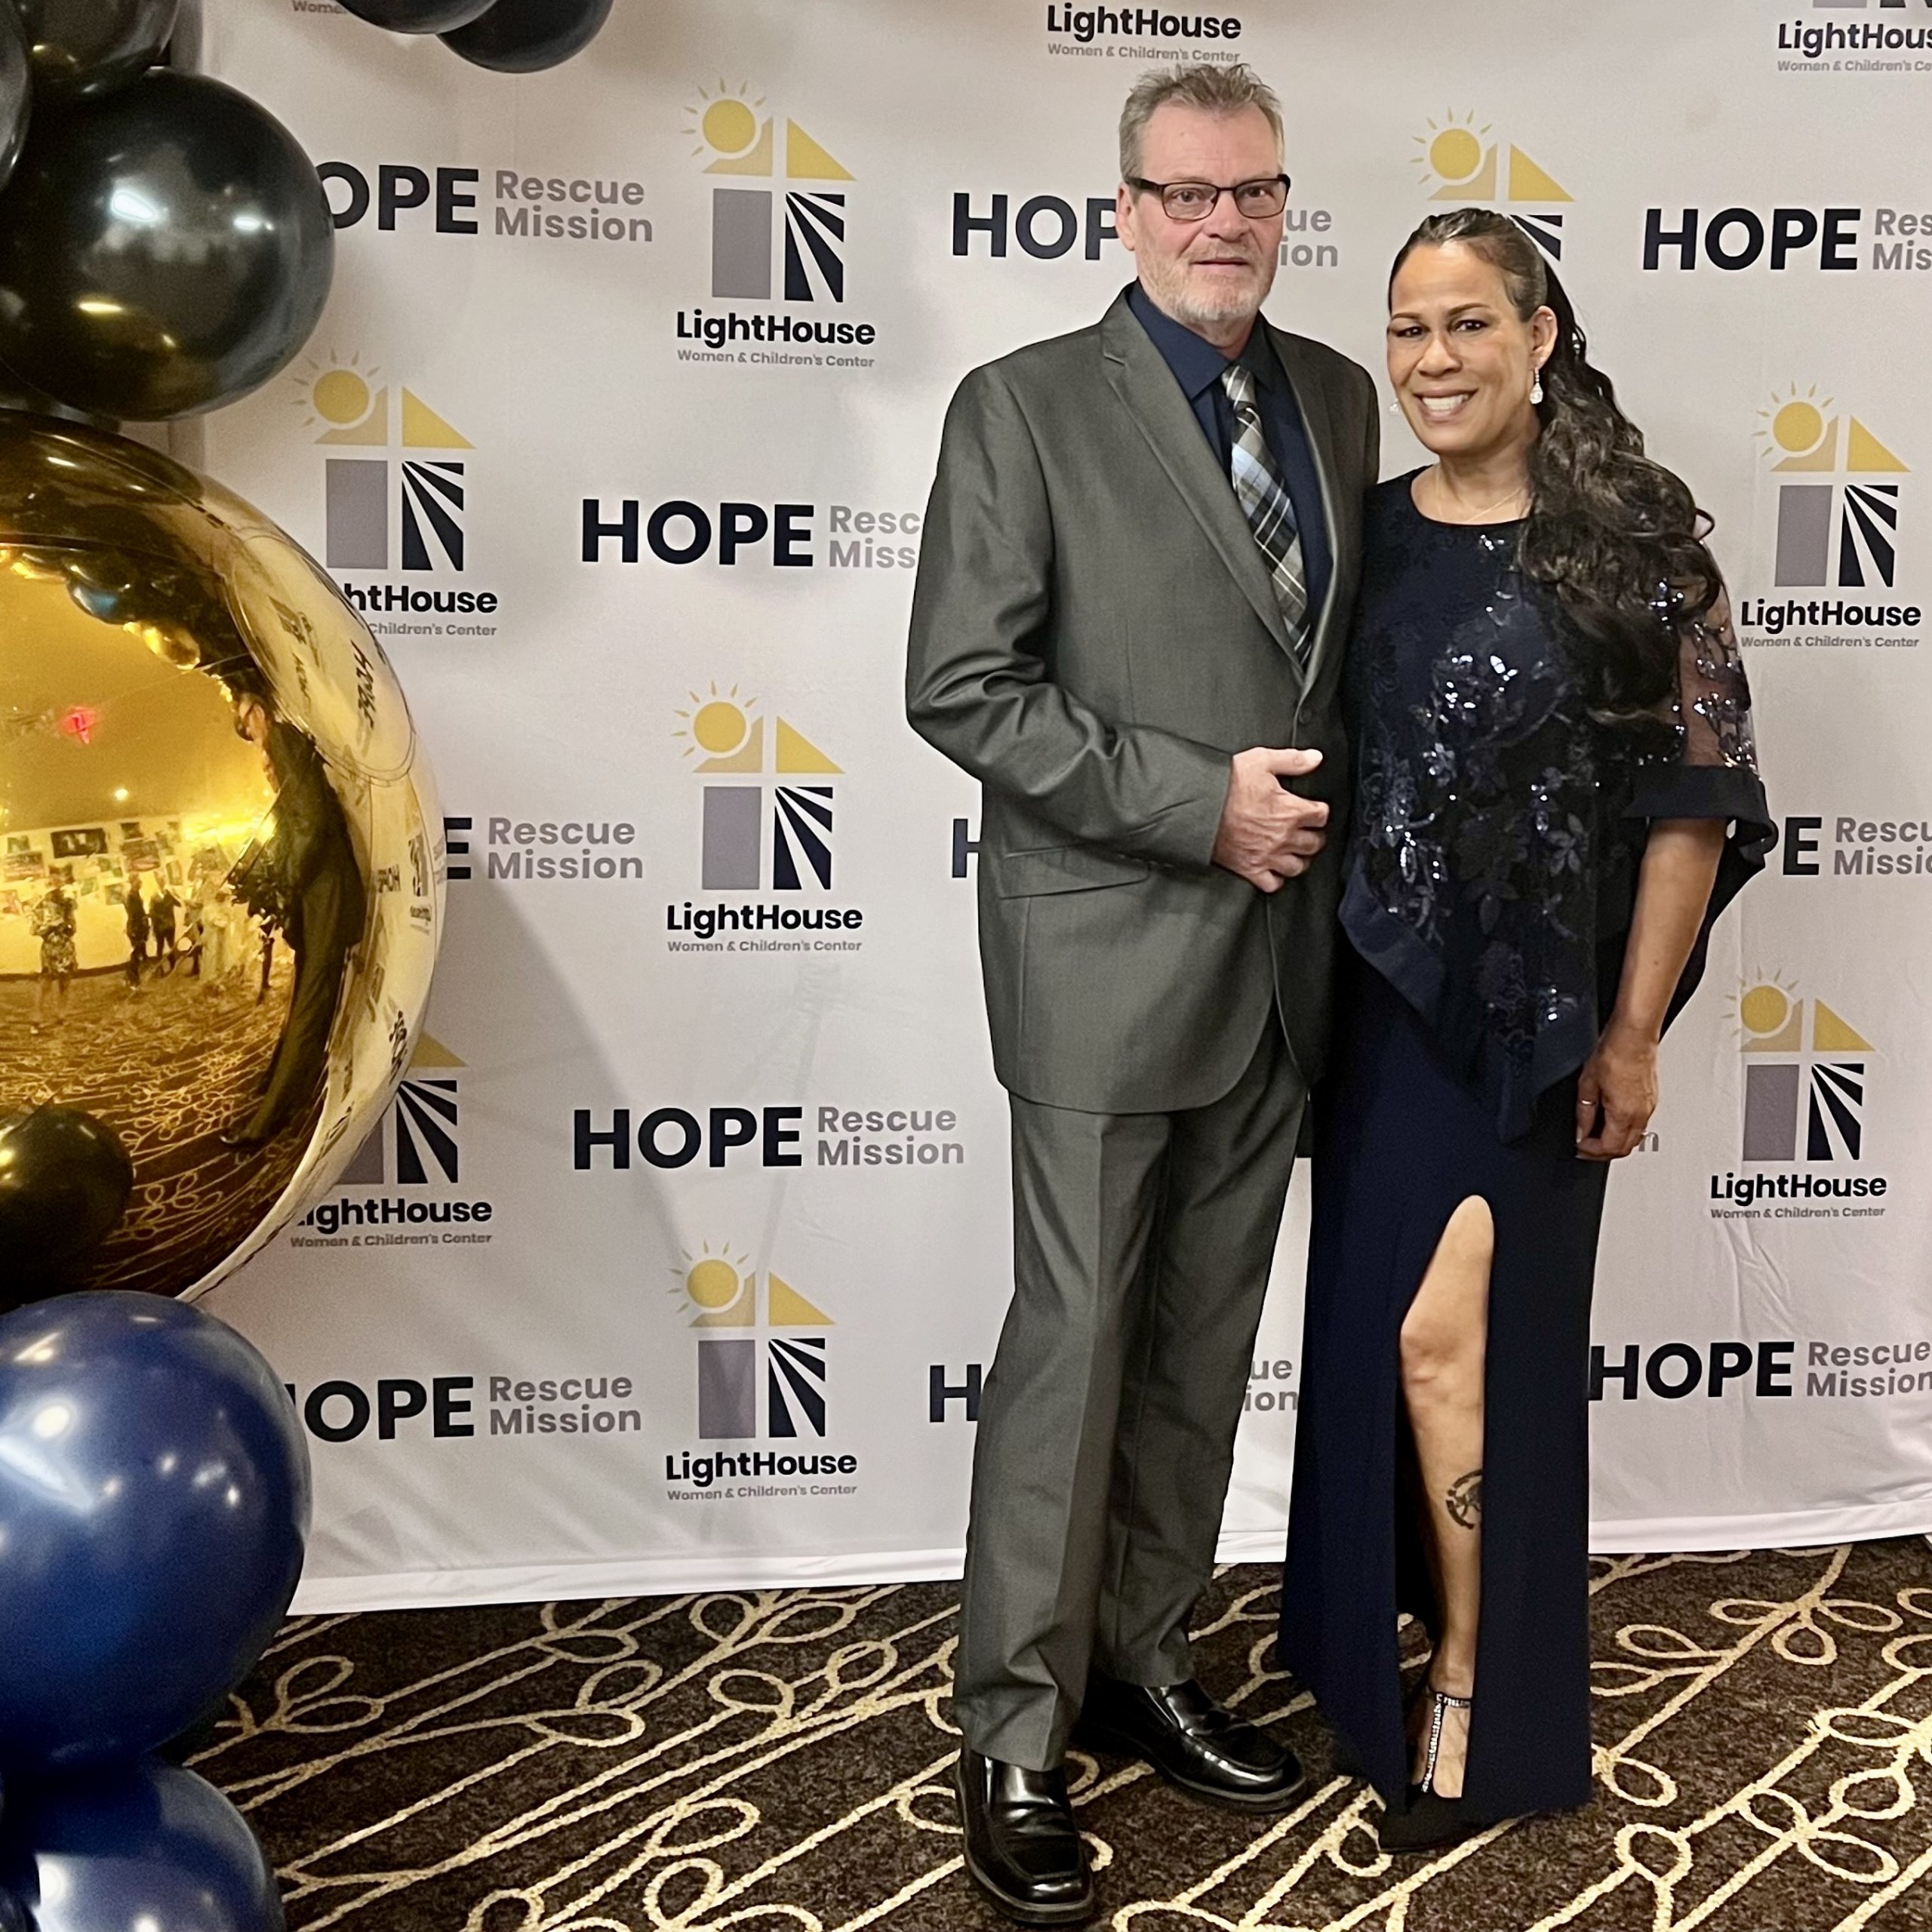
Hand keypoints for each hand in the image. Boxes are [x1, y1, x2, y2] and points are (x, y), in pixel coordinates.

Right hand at [1211, 747, 1328, 893]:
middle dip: (1314, 836)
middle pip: (1314, 843)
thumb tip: (1316, 757)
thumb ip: (1293, 761)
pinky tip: (1275, 869)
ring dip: (1300, 858)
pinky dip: (1277, 879)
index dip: (1319, 810)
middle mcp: (1283, 837)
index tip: (1314, 809)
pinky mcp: (1250, 869)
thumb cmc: (1226, 785)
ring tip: (1295, 851)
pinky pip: (1273, 884)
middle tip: (1309, 831)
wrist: (1196, 807)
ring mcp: (1267, 856)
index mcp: (1291, 811)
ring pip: (1298, 866)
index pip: (1321, 815)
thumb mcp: (1261, 761)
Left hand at [1576, 1021, 1659, 1160]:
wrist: (1635, 1036)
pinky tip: (1612, 1121)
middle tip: (1586, 1147)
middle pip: (1624, 1149)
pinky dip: (1625, 1130)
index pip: (1609, 1148)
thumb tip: (1581, 1131)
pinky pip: (1640, 1124)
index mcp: (1625, 1114)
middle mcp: (1641, 1114)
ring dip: (1616, 1143)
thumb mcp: (1587, 1085)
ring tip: (1596, 1136)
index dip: (1590, 1152)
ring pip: (1635, 1139)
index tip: (1579, 1148)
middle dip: (1603, 1153)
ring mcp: (1650, 1107)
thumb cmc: (1614, 1053)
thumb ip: (1583, 1113)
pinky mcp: (1652, 1098)